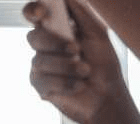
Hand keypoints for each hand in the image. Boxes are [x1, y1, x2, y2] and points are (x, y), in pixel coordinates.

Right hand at [24, 0, 126, 123]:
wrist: (107, 97)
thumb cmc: (104, 64)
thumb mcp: (97, 34)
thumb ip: (81, 13)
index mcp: (55, 29)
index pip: (34, 14)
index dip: (32, 10)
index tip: (41, 12)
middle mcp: (44, 46)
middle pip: (33, 37)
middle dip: (54, 44)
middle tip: (76, 49)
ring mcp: (39, 66)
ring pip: (40, 61)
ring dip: (66, 67)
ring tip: (85, 72)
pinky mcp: (40, 87)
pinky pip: (43, 81)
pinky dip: (65, 83)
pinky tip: (78, 85)